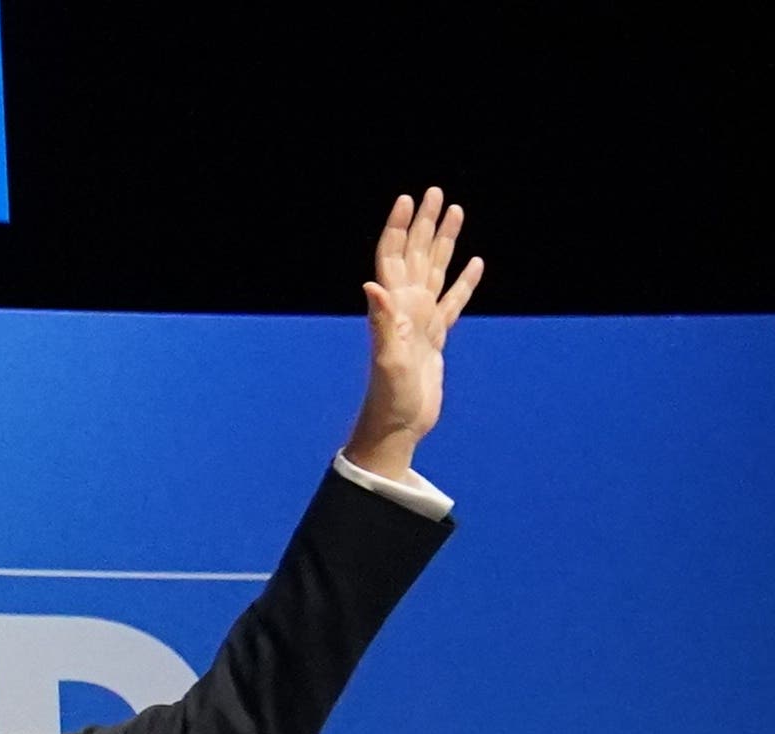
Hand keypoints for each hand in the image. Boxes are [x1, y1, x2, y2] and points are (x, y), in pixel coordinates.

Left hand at [345, 188, 480, 480]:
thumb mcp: (388, 360)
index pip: (392, 257)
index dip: (399, 227)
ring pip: (435, 270)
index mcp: (394, 308)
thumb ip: (382, 322)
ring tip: (455, 211)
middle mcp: (406, 309)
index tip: (408, 198)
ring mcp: (421, 322)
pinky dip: (464, 280)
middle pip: (415, 255)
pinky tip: (475, 263)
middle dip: (424, 223)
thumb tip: (371, 284)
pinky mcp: (435, 338)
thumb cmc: (389, 400)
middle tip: (434, 191)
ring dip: (443, 242)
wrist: (397, 428)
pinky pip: (453, 301)